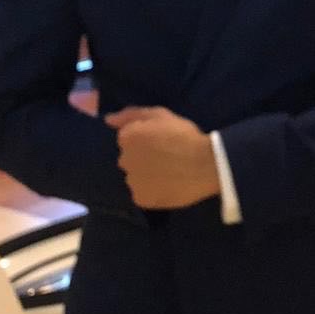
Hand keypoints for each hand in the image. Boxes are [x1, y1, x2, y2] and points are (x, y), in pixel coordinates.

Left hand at [105, 107, 221, 209]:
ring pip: (135, 177)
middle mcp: (124, 160)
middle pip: (129, 159)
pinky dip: (152, 191)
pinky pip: (142, 194)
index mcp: (127, 138)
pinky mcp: (141, 199)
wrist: (206, 164)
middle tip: (165, 157)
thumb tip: (107, 120)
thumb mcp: (160, 114)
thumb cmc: (184, 136)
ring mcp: (132, 181)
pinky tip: (167, 185)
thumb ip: (131, 115)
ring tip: (168, 173)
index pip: (127, 139)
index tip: (160, 141)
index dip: (144, 139)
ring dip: (145, 175)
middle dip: (142, 157)